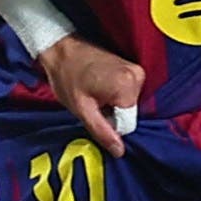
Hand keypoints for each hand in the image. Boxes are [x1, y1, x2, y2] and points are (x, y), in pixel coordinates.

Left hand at [36, 35, 143, 157]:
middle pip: (130, 112)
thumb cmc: (68, 77)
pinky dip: (116, 95)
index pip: (128, 122)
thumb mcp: (82, 109)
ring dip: (113, 104)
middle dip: (112, 113)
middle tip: (93, 100)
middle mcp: (137, 76)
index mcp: (127, 85)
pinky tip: (100, 87)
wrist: (63, 49)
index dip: (110, 123)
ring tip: (95, 91)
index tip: (95, 110)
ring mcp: (137, 70)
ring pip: (129, 104)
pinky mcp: (133, 68)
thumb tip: (120, 151)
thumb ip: (103, 131)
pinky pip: (128, 93)